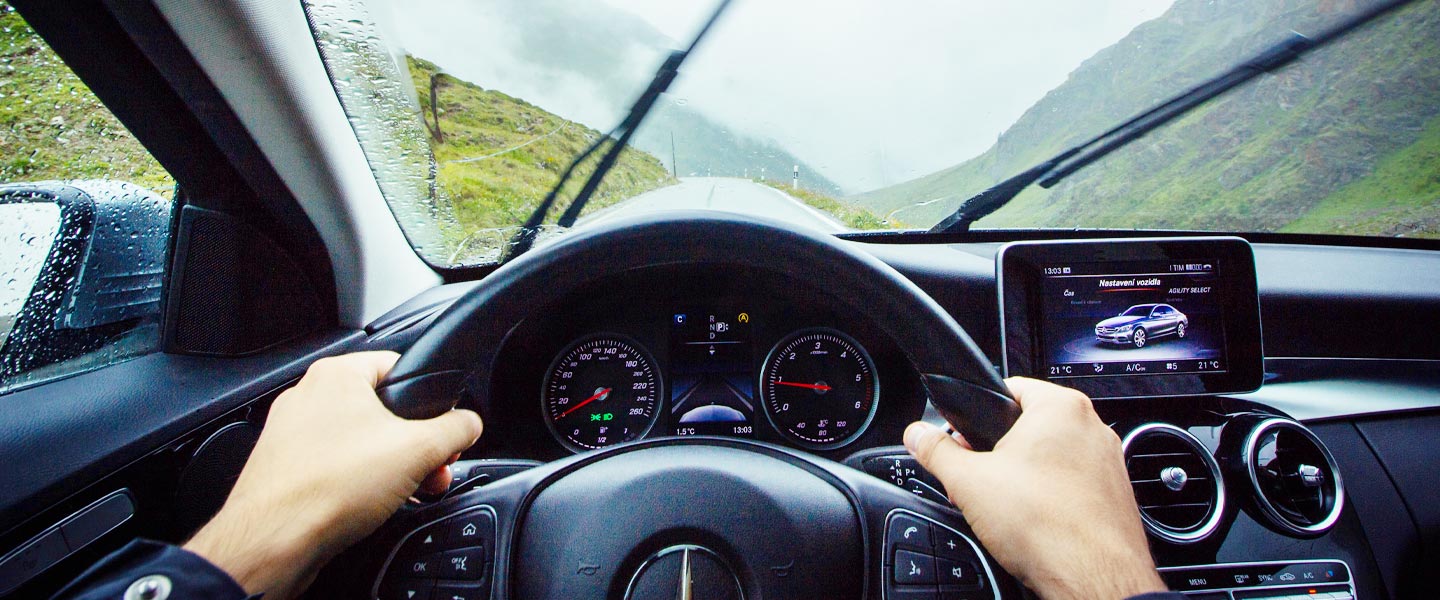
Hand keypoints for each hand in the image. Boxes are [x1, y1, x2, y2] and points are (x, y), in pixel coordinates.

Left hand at [184, 351, 483, 598]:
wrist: (277, 540)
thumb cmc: (328, 487)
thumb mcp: (419, 450)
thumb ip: (456, 429)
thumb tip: (469, 423)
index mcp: (336, 375)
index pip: (399, 366)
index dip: (431, 399)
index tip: (445, 427)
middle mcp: (308, 397)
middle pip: (383, 411)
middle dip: (416, 444)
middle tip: (433, 467)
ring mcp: (291, 434)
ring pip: (360, 441)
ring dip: (393, 466)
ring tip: (409, 490)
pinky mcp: (286, 469)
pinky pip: (336, 466)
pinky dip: (360, 482)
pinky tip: (374, 504)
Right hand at [904, 377, 1163, 599]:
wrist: (1091, 577)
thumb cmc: (1046, 524)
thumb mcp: (968, 482)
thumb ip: (936, 452)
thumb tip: (917, 435)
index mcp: (1060, 407)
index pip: (1009, 389)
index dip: (976, 416)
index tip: (963, 440)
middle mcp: (1093, 428)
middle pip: (1030, 427)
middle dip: (1000, 452)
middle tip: (979, 480)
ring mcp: (1109, 463)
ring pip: (1053, 458)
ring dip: (1026, 477)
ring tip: (1007, 506)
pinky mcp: (1115, 496)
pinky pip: (1073, 486)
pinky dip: (1052, 498)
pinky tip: (1034, 522)